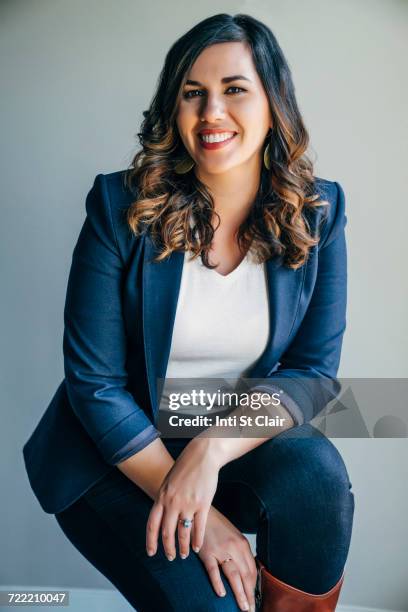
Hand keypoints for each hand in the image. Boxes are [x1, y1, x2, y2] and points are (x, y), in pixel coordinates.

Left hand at [146, 437, 220, 559]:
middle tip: (170, 557)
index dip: (151, 541)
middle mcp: (172, 502)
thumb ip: (164, 499)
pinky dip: (197, 540)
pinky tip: (197, 547)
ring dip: (183, 547)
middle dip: (168, 548)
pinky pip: (199, 527)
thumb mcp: (168, 482)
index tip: (151, 552)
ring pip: (183, 532)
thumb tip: (160, 516)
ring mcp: (188, 503)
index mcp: (161, 496)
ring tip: (184, 555)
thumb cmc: (185, 468)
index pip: (152, 524)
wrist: (202, 456)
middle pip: (167, 532)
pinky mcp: (203, 504)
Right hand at [198, 506, 256, 611]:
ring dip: (239, 594)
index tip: (254, 600)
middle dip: (249, 595)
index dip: (254, 588)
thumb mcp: (232, 536)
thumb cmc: (216, 526)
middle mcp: (234, 547)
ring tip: (243, 607)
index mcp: (242, 544)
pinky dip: (218, 583)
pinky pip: (214, 571)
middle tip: (250, 610)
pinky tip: (222, 594)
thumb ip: (240, 552)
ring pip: (234, 576)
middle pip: (246, 575)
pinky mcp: (207, 552)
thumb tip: (246, 573)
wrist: (201, 513)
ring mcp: (221, 550)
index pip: (252, 570)